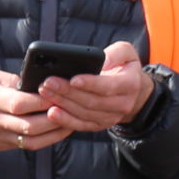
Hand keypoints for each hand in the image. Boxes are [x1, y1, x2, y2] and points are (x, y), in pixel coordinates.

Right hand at [0, 67, 73, 158]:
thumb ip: (6, 79)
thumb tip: (34, 83)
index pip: (18, 102)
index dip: (41, 98)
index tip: (58, 90)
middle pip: (31, 124)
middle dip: (55, 116)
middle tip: (72, 104)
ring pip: (34, 139)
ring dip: (56, 131)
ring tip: (72, 118)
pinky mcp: (1, 146)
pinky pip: (28, 145)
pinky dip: (47, 137)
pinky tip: (58, 127)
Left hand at [36, 41, 153, 132]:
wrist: (134, 92)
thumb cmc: (124, 67)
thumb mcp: (127, 52)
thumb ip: (116, 52)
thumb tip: (101, 61)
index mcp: (130, 84)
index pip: (108, 86)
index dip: (90, 83)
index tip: (73, 79)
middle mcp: (122, 104)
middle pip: (92, 101)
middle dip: (68, 92)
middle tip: (48, 82)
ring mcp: (111, 117)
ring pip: (84, 113)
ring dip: (63, 104)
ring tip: (45, 93)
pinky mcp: (99, 125)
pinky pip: (81, 125)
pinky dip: (65, 120)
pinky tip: (52, 113)